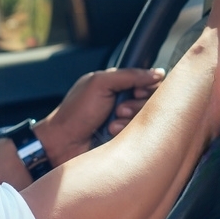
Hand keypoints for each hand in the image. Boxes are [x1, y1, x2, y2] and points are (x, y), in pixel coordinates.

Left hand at [34, 67, 164, 165]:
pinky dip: (127, 132)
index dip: (147, 87)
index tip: (137, 92)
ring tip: (112, 123)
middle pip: (152, 100)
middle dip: (137, 105)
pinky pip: (141, 134)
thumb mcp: (99, 84)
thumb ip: (128, 75)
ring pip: (149, 118)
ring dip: (130, 120)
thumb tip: (157, 73)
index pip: (147, 80)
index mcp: (115, 84)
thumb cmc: (75, 113)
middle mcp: (123, 101)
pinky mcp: (126, 138)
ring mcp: (125, 121)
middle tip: (119, 109)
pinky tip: (112, 133)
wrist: (62, 144)